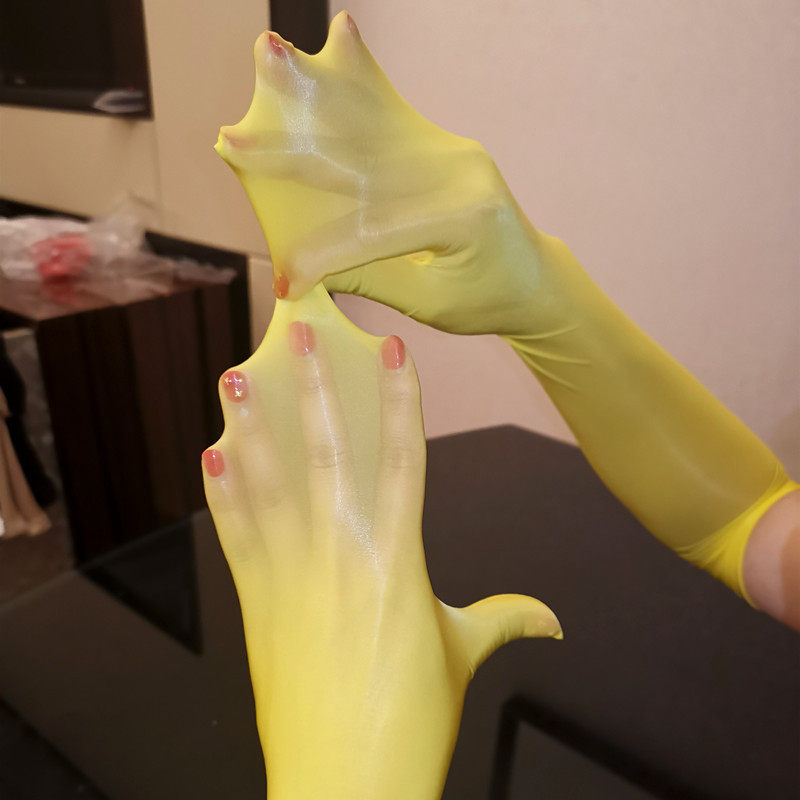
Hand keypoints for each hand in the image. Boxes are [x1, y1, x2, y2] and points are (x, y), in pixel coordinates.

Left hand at [202, 288, 560, 798]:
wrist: (347, 782)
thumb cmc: (414, 716)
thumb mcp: (463, 655)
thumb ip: (507, 621)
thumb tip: (555, 623)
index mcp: (399, 556)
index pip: (405, 458)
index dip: (400, 400)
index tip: (389, 352)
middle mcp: (341, 552)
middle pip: (326, 451)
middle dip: (310, 386)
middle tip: (294, 335)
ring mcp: (290, 574)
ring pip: (267, 482)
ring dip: (248, 426)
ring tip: (230, 380)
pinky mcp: (256, 602)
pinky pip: (236, 534)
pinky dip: (222, 494)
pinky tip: (211, 457)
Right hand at [215, 11, 567, 337]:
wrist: (534, 277)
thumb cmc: (487, 300)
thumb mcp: (430, 302)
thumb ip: (370, 275)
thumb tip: (305, 263)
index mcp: (461, 216)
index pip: (370, 231)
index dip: (321, 256)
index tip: (284, 280)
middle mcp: (459, 166)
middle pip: (364, 157)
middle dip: (294, 153)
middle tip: (235, 141)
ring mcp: (451, 147)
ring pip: (374, 120)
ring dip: (320, 91)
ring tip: (272, 53)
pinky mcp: (441, 142)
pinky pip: (390, 117)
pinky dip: (355, 85)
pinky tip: (340, 36)